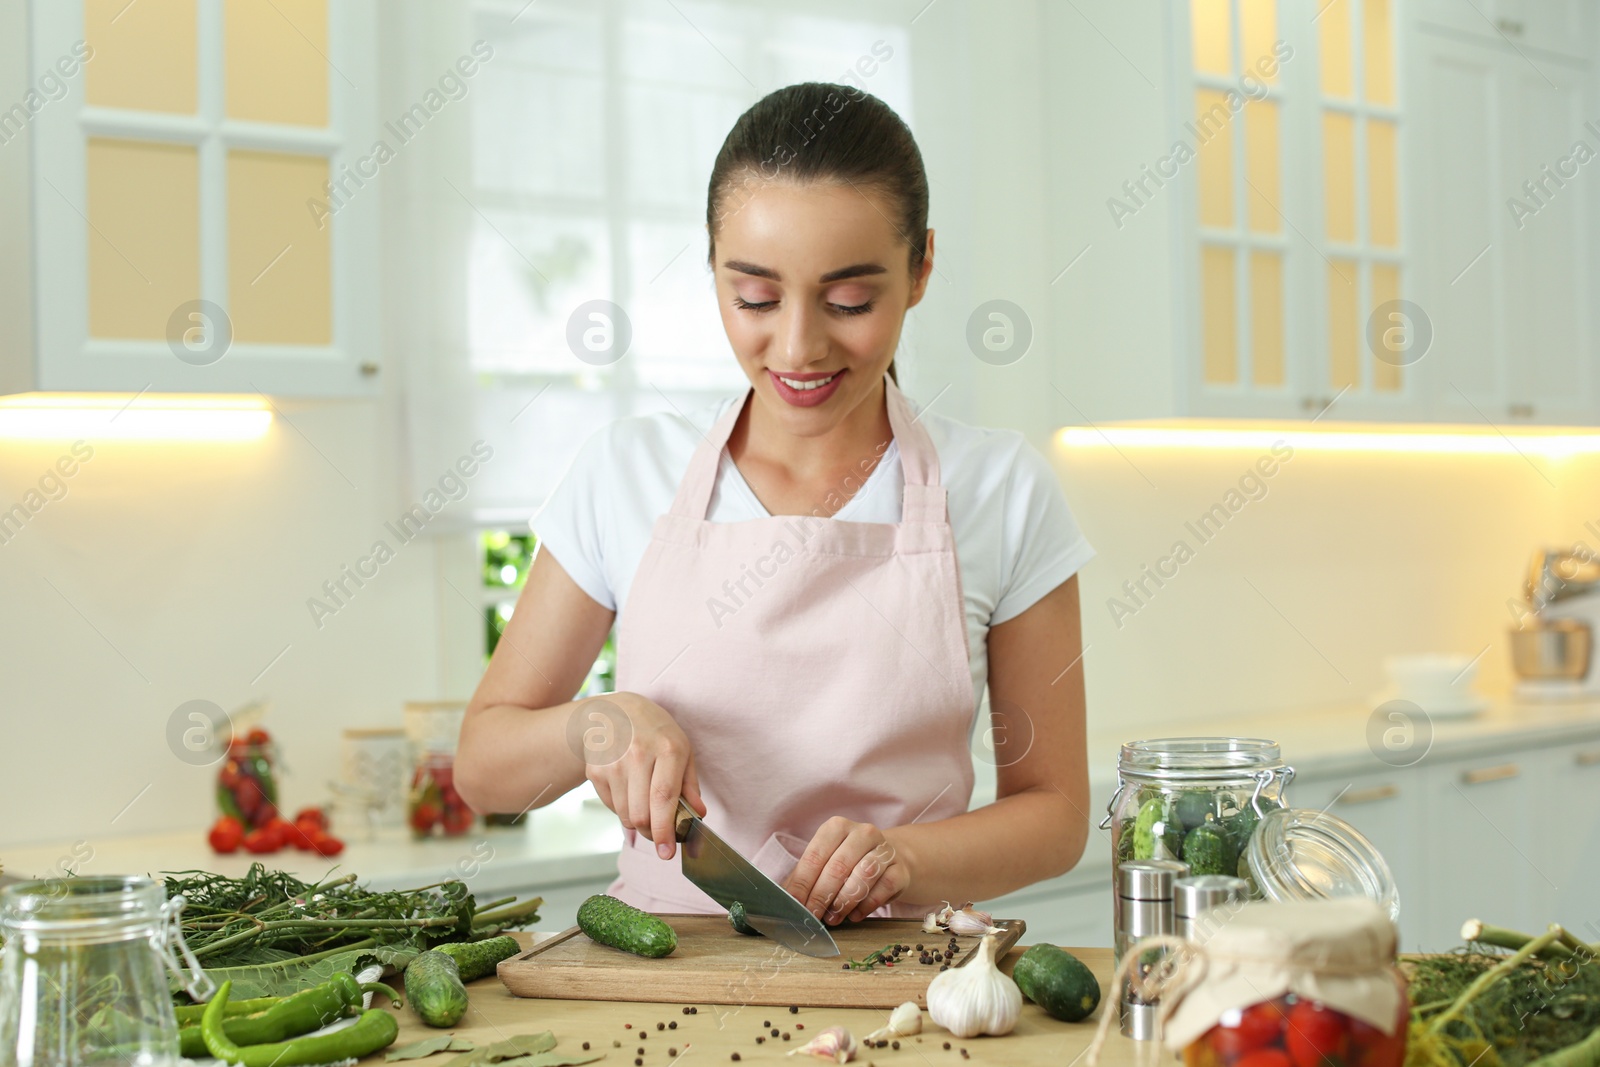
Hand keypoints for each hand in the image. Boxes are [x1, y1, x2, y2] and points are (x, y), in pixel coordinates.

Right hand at [578, 692, 705, 858]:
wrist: (614, 712)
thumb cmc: (656, 733)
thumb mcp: (682, 749)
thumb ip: (690, 785)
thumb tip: (698, 814)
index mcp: (667, 749)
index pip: (664, 798)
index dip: (665, 829)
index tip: (668, 852)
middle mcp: (638, 755)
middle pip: (642, 814)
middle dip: (652, 832)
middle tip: (659, 831)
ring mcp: (613, 763)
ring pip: (625, 815)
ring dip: (637, 820)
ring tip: (643, 800)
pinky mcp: (595, 771)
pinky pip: (611, 807)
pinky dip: (621, 807)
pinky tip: (627, 787)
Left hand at [783, 817, 909, 924]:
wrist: (890, 858)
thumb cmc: (849, 862)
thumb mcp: (826, 862)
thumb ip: (807, 877)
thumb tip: (787, 900)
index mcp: (837, 827)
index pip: (815, 856)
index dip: (802, 883)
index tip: (794, 905)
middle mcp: (862, 833)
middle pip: (838, 867)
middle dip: (821, 896)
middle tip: (812, 916)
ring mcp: (884, 849)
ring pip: (863, 876)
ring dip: (844, 901)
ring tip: (833, 918)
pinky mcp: (900, 868)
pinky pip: (883, 888)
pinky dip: (866, 905)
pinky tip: (855, 915)